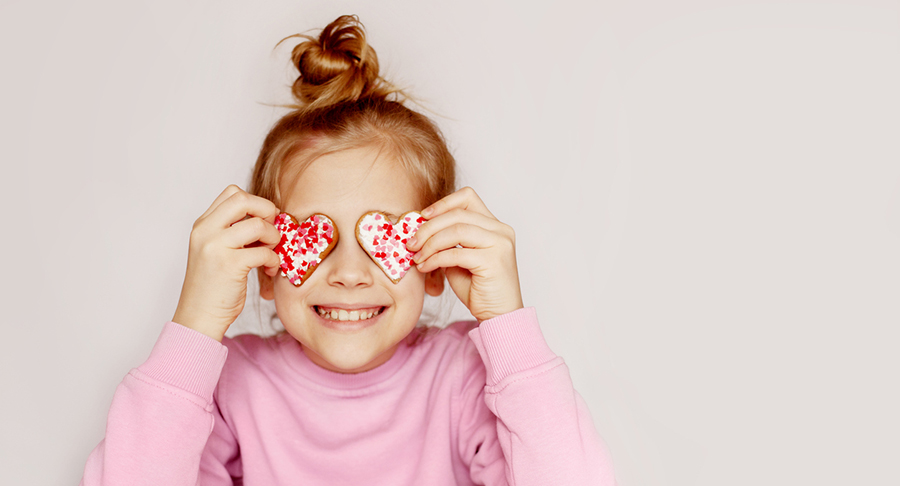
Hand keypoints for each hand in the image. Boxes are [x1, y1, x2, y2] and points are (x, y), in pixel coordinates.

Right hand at [172, 185, 280, 341]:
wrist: (198, 318)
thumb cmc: (213, 287)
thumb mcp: (216, 251)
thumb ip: (233, 232)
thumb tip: (268, 217)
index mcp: (203, 225)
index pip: (232, 193)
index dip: (255, 203)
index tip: (264, 220)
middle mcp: (206, 231)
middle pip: (244, 199)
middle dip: (267, 211)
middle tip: (272, 231)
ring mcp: (215, 246)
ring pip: (258, 224)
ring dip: (273, 238)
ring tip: (271, 253)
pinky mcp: (229, 264)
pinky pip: (264, 251)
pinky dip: (274, 260)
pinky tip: (270, 269)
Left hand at [407, 187, 523, 321]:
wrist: (499, 315)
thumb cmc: (478, 288)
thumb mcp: (459, 259)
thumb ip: (446, 242)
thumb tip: (419, 230)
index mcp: (494, 225)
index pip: (467, 198)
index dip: (443, 204)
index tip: (422, 216)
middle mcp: (501, 230)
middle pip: (458, 214)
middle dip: (429, 227)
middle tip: (412, 242)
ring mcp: (500, 244)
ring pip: (457, 230)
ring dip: (430, 243)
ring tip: (417, 257)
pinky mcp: (494, 261)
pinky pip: (456, 253)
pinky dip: (435, 259)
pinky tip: (425, 267)